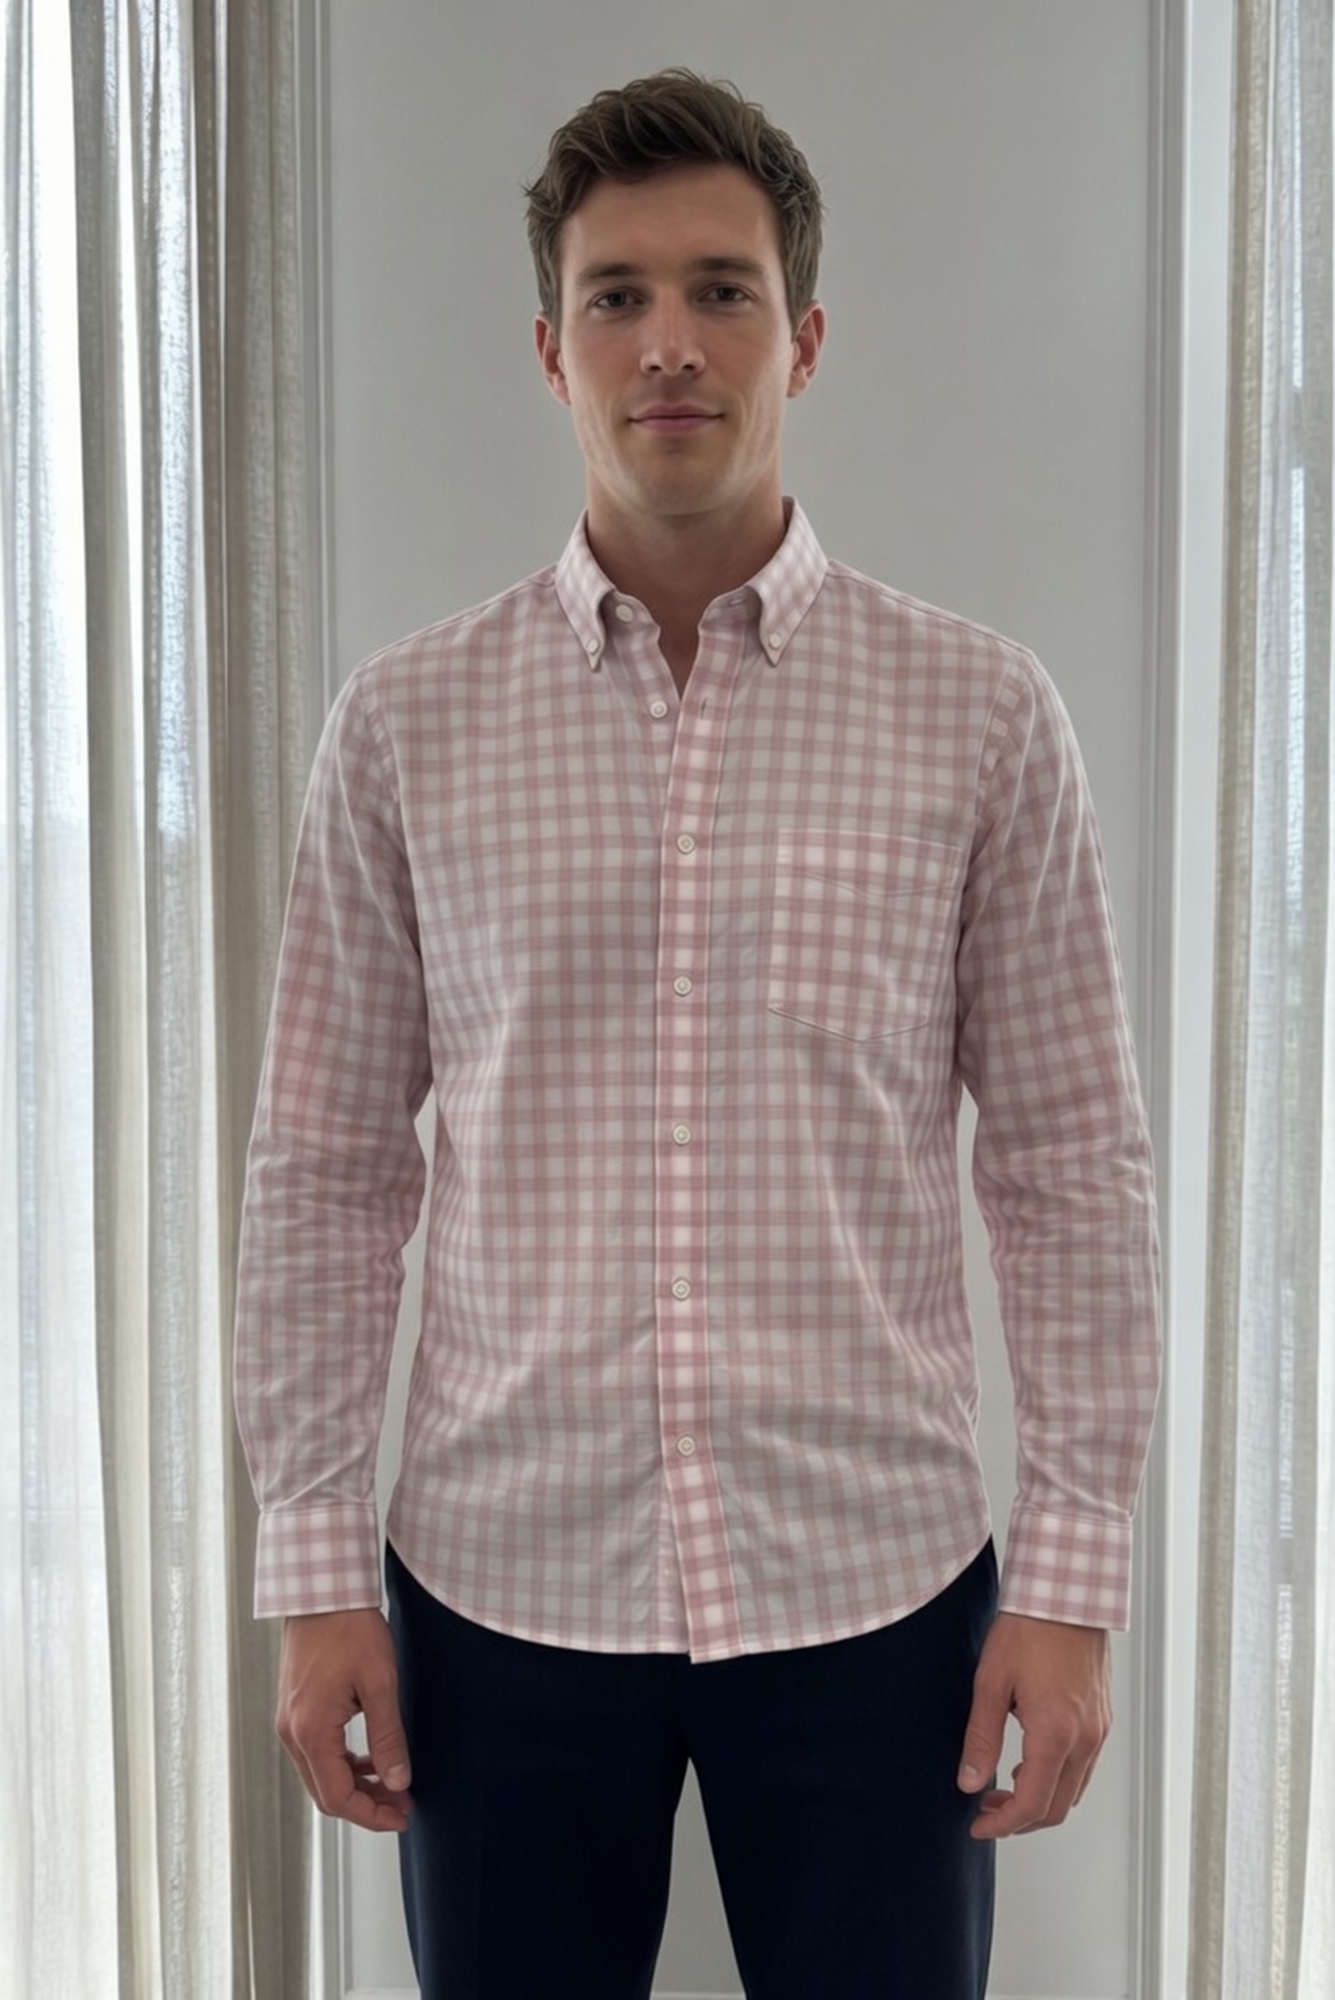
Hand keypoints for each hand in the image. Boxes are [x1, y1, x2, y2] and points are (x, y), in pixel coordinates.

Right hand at [276, 1607, 412, 1832]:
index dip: (372, 1815)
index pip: (337, 1798)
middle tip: (402, 1803)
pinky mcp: (293, 1709)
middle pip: (325, 1792)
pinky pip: (316, 1752)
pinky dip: (342, 1763)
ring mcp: (289, 1721)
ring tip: (392, 1781)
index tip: (401, 1815)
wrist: (321, 1589)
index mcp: (310, 1732)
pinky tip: (369, 1756)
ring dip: (355, 1784)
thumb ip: (388, 1736)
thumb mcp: (379, 1682)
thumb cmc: (348, 1627)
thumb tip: (398, 1779)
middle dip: (366, 1804)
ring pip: (320, 1774)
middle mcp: (292, 1733)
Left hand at [957, 1611, 1110, 1838]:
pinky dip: (1058, 1778)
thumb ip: (981, 1738)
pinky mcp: (1103, 1717)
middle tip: (986, 1811)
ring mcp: (1099, 1729)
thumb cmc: (1029, 1628)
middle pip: (1057, 1807)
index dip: (1002, 1825)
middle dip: (1020, 1819)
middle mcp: (1085, 1738)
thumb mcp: (991, 1682)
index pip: (1032, 1804)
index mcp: (1056, 1734)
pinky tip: (1030, 1762)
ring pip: (1074, 1790)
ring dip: (1040, 1800)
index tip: (978, 1827)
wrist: (1066, 1592)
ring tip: (1003, 1786)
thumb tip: (969, 1782)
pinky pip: (1084, 1766)